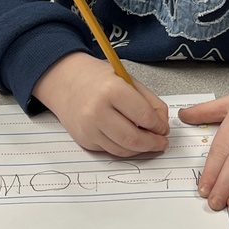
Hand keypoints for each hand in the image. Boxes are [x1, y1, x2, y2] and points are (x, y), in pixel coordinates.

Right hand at [33, 52, 169, 156]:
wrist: (64, 81)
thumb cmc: (99, 78)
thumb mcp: (127, 80)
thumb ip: (149, 101)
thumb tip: (162, 125)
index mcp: (112, 90)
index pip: (144, 116)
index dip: (158, 125)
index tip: (163, 127)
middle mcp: (97, 111)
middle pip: (133, 138)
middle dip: (153, 143)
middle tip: (161, 142)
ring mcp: (89, 128)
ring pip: (123, 149)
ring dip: (141, 149)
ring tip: (150, 143)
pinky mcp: (84, 140)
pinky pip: (111, 150)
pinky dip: (125, 149)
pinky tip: (131, 141)